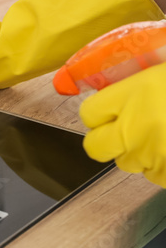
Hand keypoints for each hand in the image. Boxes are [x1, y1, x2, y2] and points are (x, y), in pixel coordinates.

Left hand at [80, 63, 165, 187]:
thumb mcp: (163, 71)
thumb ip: (140, 85)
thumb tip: (125, 88)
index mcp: (133, 93)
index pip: (89, 112)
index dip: (100, 114)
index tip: (112, 112)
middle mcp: (133, 127)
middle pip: (95, 146)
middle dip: (107, 141)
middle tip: (128, 131)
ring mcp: (150, 154)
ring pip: (127, 164)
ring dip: (142, 155)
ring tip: (164, 137)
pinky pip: (157, 177)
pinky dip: (165, 168)